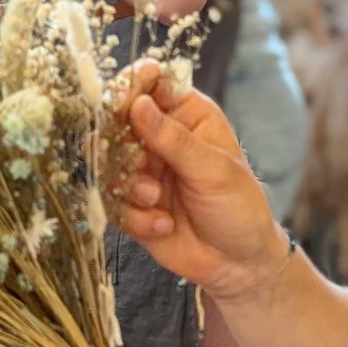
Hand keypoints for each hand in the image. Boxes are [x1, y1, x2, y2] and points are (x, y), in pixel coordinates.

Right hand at [118, 60, 291, 301]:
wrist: (238, 264)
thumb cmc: (239, 208)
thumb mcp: (213, 170)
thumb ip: (173, 139)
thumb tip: (137, 104)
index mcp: (188, 115)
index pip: (151, 82)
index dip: (132, 86)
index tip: (122, 102)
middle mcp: (160, 137)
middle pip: (117, 120)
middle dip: (123, 146)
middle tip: (141, 167)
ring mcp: (143, 170)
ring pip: (108, 162)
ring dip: (129, 184)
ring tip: (157, 199)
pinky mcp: (131, 203)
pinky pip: (112, 201)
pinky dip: (135, 215)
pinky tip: (163, 225)